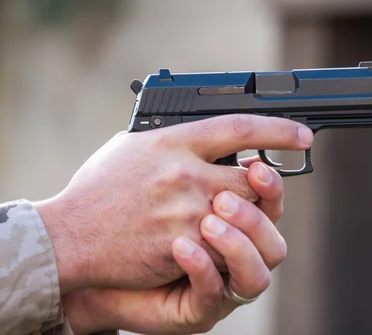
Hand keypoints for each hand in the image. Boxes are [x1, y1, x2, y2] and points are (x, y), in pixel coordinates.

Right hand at [35, 114, 311, 293]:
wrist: (69, 236)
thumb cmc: (97, 189)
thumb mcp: (130, 147)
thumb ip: (170, 139)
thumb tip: (202, 132)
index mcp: (172, 141)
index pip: (240, 127)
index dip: (278, 130)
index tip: (302, 134)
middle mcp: (185, 172)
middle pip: (252, 176)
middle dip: (263, 184)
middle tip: (262, 186)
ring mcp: (186, 211)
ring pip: (243, 214)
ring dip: (243, 218)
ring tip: (228, 218)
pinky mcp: (183, 245)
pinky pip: (222, 245)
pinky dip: (222, 244)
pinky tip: (207, 242)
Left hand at [62, 169, 286, 334]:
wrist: (86, 258)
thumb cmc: (120, 212)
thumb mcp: (151, 171)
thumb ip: (182, 151)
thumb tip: (203, 121)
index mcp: (225, 211)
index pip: (267, 192)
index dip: (275, 175)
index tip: (276, 151)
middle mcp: (231, 246)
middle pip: (271, 227)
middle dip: (255, 208)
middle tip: (225, 195)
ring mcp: (220, 279)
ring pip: (260, 265)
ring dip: (238, 240)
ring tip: (209, 221)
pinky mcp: (199, 307)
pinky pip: (215, 290)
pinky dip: (202, 267)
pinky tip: (181, 247)